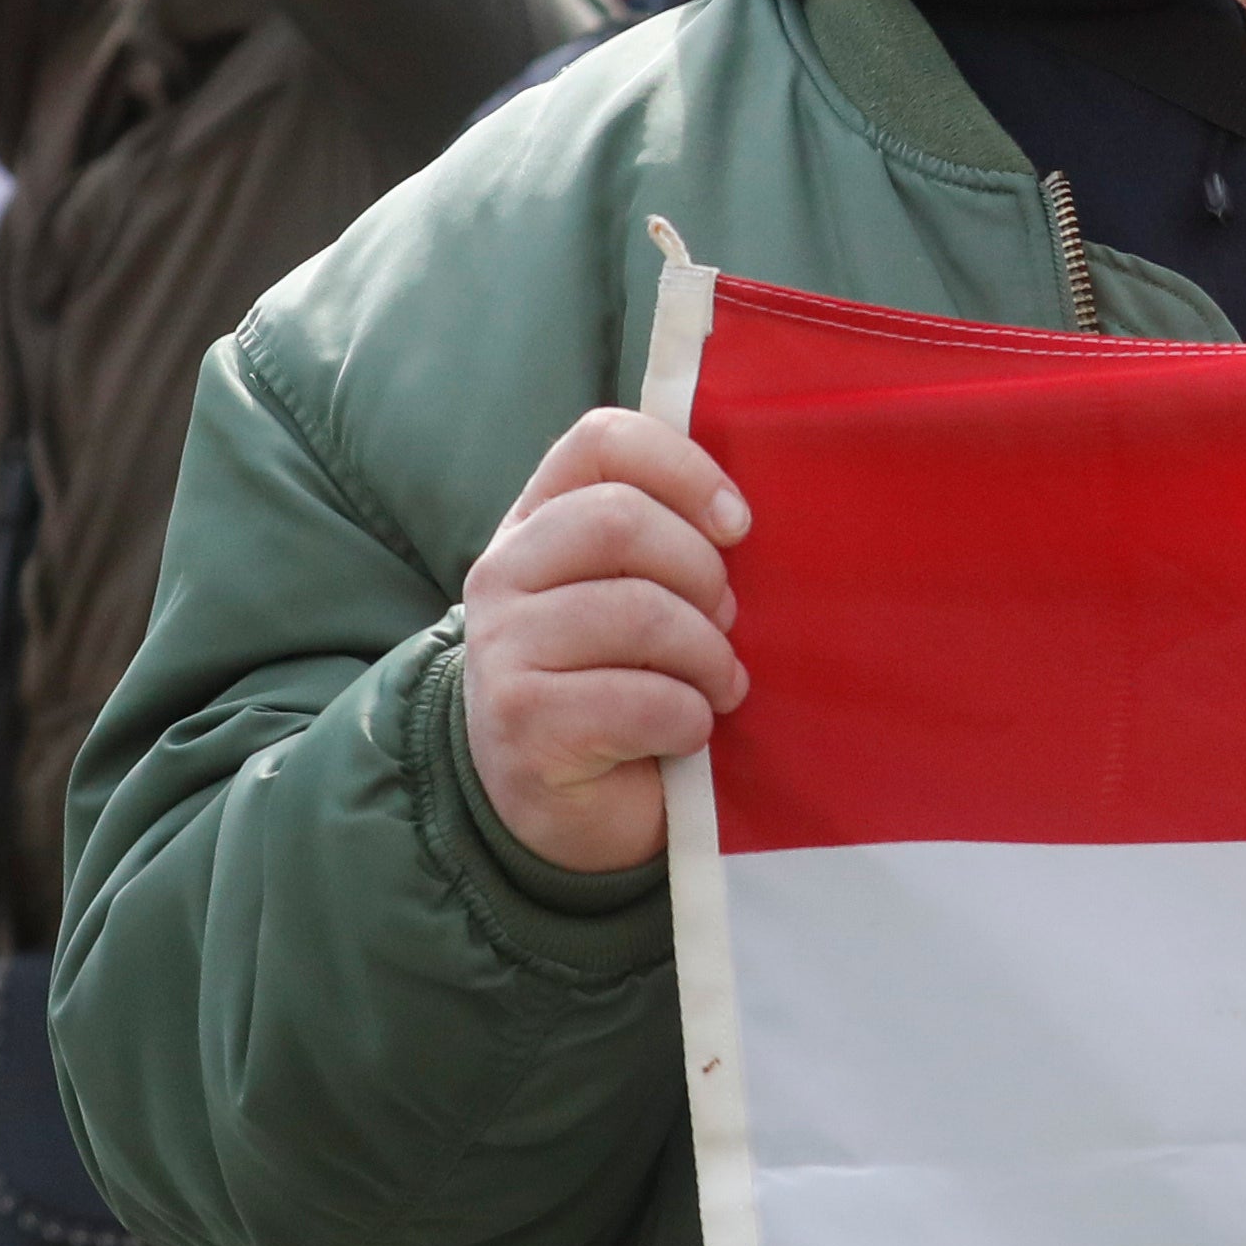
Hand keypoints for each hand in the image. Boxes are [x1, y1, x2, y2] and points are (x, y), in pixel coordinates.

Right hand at [458, 407, 755, 876]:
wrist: (560, 804)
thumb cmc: (621, 681)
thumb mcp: (637, 594)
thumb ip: (668, 539)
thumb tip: (743, 515)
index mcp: (537, 521)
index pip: (602, 441)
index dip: (684, 469)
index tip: (736, 525)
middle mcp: (502, 572)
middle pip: (622, 522)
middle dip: (702, 574)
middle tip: (726, 622)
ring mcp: (501, 647)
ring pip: (639, 612)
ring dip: (708, 656)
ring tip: (718, 684)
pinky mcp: (522, 721)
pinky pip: (639, 699)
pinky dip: (689, 717)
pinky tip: (689, 731)